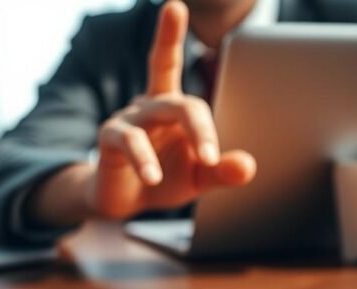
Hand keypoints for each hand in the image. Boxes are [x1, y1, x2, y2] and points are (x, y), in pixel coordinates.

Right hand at [87, 0, 255, 218]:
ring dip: (183, 138)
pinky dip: (143, 159)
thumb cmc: (166, 178)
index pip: (169, 63)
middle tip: (211, 153)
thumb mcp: (199, 177)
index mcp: (172, 105)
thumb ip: (221, 171)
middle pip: (175, 92)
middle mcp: (149, 105)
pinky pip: (128, 140)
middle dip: (193, 106)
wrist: (125, 201)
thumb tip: (248, 167)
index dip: (170, 36)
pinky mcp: (109, 140)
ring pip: (156, 114)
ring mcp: (127, 120)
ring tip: (204, 163)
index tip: (174, 8)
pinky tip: (153, 176)